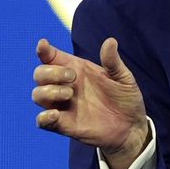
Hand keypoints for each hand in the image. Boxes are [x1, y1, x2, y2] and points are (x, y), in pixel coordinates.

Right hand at [32, 38, 149, 168]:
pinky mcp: (63, 125)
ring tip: (69, 94)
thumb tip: (110, 41)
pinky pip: (42, 121)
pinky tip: (55, 114)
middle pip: (40, 74)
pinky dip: (43, 117)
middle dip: (50, 72)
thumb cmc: (125, 99)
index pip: (52, 57)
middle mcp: (65, 86)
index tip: (43, 45)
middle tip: (72, 77)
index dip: (44, 50)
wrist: (131, 127)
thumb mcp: (123, 78)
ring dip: (48, 91)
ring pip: (37, 95)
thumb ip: (113, 61)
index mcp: (77, 70)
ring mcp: (63, 106)